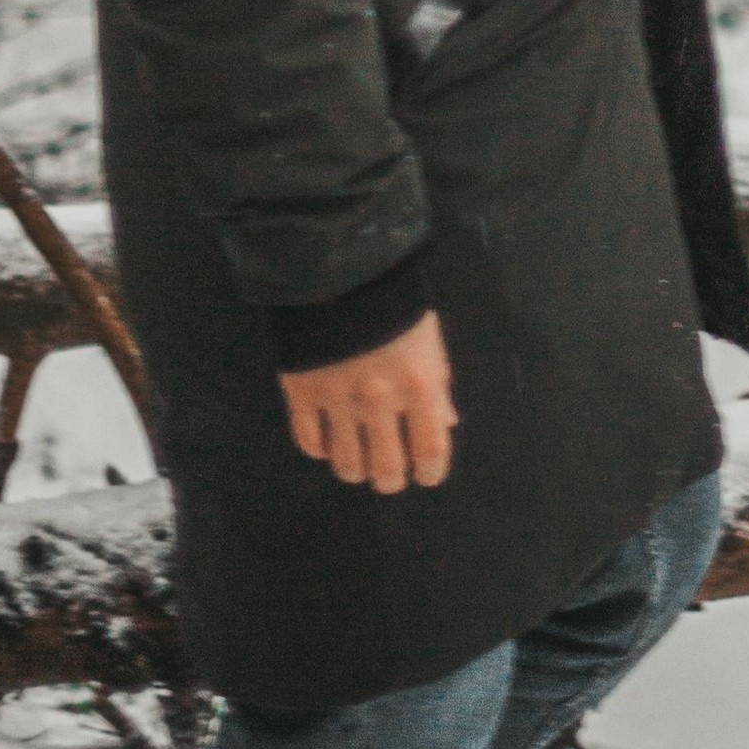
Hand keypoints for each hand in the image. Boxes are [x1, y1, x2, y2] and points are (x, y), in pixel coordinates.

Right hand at [279, 308, 455, 494]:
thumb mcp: (429, 338)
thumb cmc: (396, 301)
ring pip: (346, 463)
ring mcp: (337, 400)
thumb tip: (446, 424)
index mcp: (418, 386)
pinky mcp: (302, 393)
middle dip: (390, 480)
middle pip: (385, 468)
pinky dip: (319, 449)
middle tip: (389, 477)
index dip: (429, 472)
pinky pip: (309, 441)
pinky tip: (327, 443)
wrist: (341, 267)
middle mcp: (379, 401)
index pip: (429, 450)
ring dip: (355, 469)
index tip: (425, 475)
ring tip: (359, 463)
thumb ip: (437, 386)